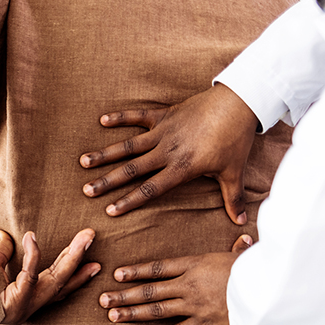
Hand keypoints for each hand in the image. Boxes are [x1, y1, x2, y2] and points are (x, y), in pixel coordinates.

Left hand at [0, 228, 100, 324]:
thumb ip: (1, 251)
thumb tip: (1, 234)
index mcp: (27, 300)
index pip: (57, 288)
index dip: (76, 277)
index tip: (94, 265)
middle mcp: (30, 306)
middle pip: (62, 282)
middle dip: (79, 260)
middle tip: (93, 238)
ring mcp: (24, 306)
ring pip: (55, 279)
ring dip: (72, 257)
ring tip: (85, 237)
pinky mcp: (16, 302)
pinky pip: (29, 275)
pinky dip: (32, 255)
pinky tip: (33, 237)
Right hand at [79, 83, 258, 224]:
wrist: (239, 103)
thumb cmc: (236, 140)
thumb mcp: (234, 171)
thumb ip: (232, 197)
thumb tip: (240, 221)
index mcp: (182, 168)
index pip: (151, 189)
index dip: (129, 201)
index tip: (110, 210)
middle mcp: (167, 151)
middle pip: (132, 169)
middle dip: (107, 181)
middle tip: (87, 190)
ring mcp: (164, 131)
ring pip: (128, 145)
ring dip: (105, 153)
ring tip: (84, 161)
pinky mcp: (165, 114)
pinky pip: (138, 116)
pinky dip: (121, 116)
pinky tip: (103, 120)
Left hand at [99, 235, 252, 324]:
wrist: (270, 295)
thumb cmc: (259, 270)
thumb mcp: (246, 256)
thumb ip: (239, 249)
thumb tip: (245, 237)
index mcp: (196, 264)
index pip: (158, 267)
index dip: (136, 271)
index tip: (117, 274)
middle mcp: (189, 285)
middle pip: (149, 290)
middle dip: (124, 294)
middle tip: (102, 299)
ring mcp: (195, 306)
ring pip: (157, 310)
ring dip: (133, 314)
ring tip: (113, 315)